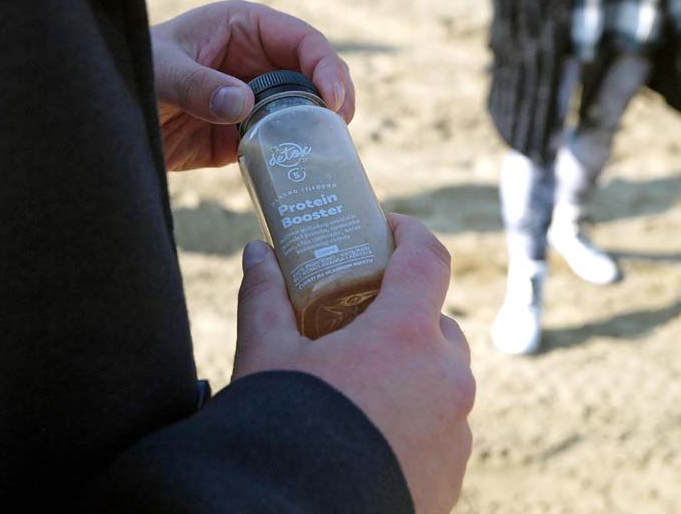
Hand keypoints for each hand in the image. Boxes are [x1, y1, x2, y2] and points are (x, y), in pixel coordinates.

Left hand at [150, 0, 353, 170]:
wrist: (107, 121)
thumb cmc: (130, 72)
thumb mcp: (159, 73)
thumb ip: (198, 85)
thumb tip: (244, 104)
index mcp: (243, 28)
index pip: (301, 40)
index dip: (324, 65)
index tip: (330, 98)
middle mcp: (256, 61)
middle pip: (313, 75)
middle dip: (334, 96)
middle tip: (340, 126)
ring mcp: (253, 99)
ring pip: (302, 110)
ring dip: (319, 126)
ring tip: (333, 148)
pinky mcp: (244, 134)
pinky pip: (280, 141)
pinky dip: (295, 154)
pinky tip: (305, 168)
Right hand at [233, 214, 474, 513]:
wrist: (289, 512)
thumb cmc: (282, 426)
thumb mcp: (265, 354)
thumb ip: (265, 296)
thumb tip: (258, 254)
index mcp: (405, 337)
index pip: (427, 259)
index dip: (409, 233)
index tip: (387, 228)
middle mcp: (446, 380)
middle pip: (436, 324)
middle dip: (403, 314)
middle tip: (361, 318)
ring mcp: (455, 432)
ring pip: (443, 379)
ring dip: (412, 370)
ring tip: (362, 382)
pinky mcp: (451, 474)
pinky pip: (443, 429)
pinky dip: (417, 418)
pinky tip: (371, 430)